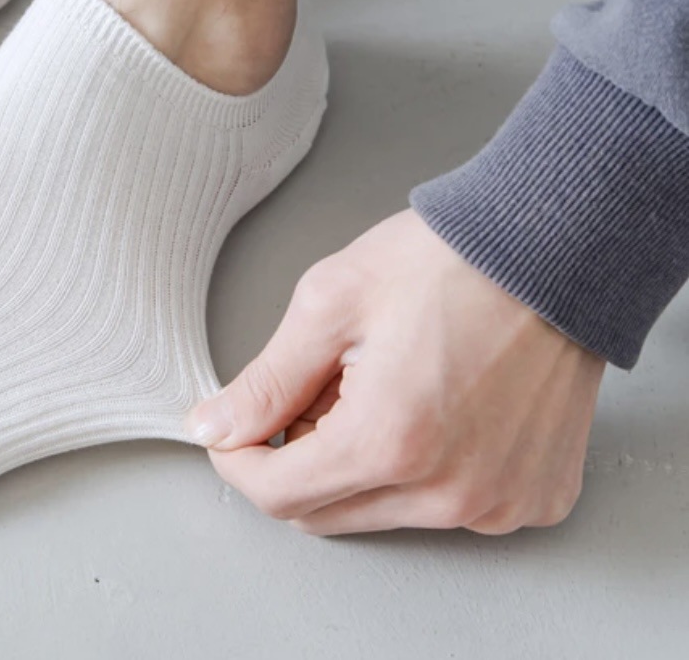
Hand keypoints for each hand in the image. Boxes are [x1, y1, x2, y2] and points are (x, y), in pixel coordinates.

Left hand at [187, 209, 604, 534]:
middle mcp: (448, 493)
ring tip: (378, 384)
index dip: (239, 461)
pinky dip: (420, 468)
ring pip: (383, 512)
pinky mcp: (532, 497)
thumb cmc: (446, 262)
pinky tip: (430, 404)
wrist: (549, 246)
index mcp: (389, 442)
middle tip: (315, 387)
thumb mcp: (330, 303)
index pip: (279, 495)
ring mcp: (497, 502)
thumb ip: (266, 381)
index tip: (231, 429)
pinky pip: (448, 506)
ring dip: (358, 463)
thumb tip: (213, 428)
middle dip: (298, 458)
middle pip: (326, 514)